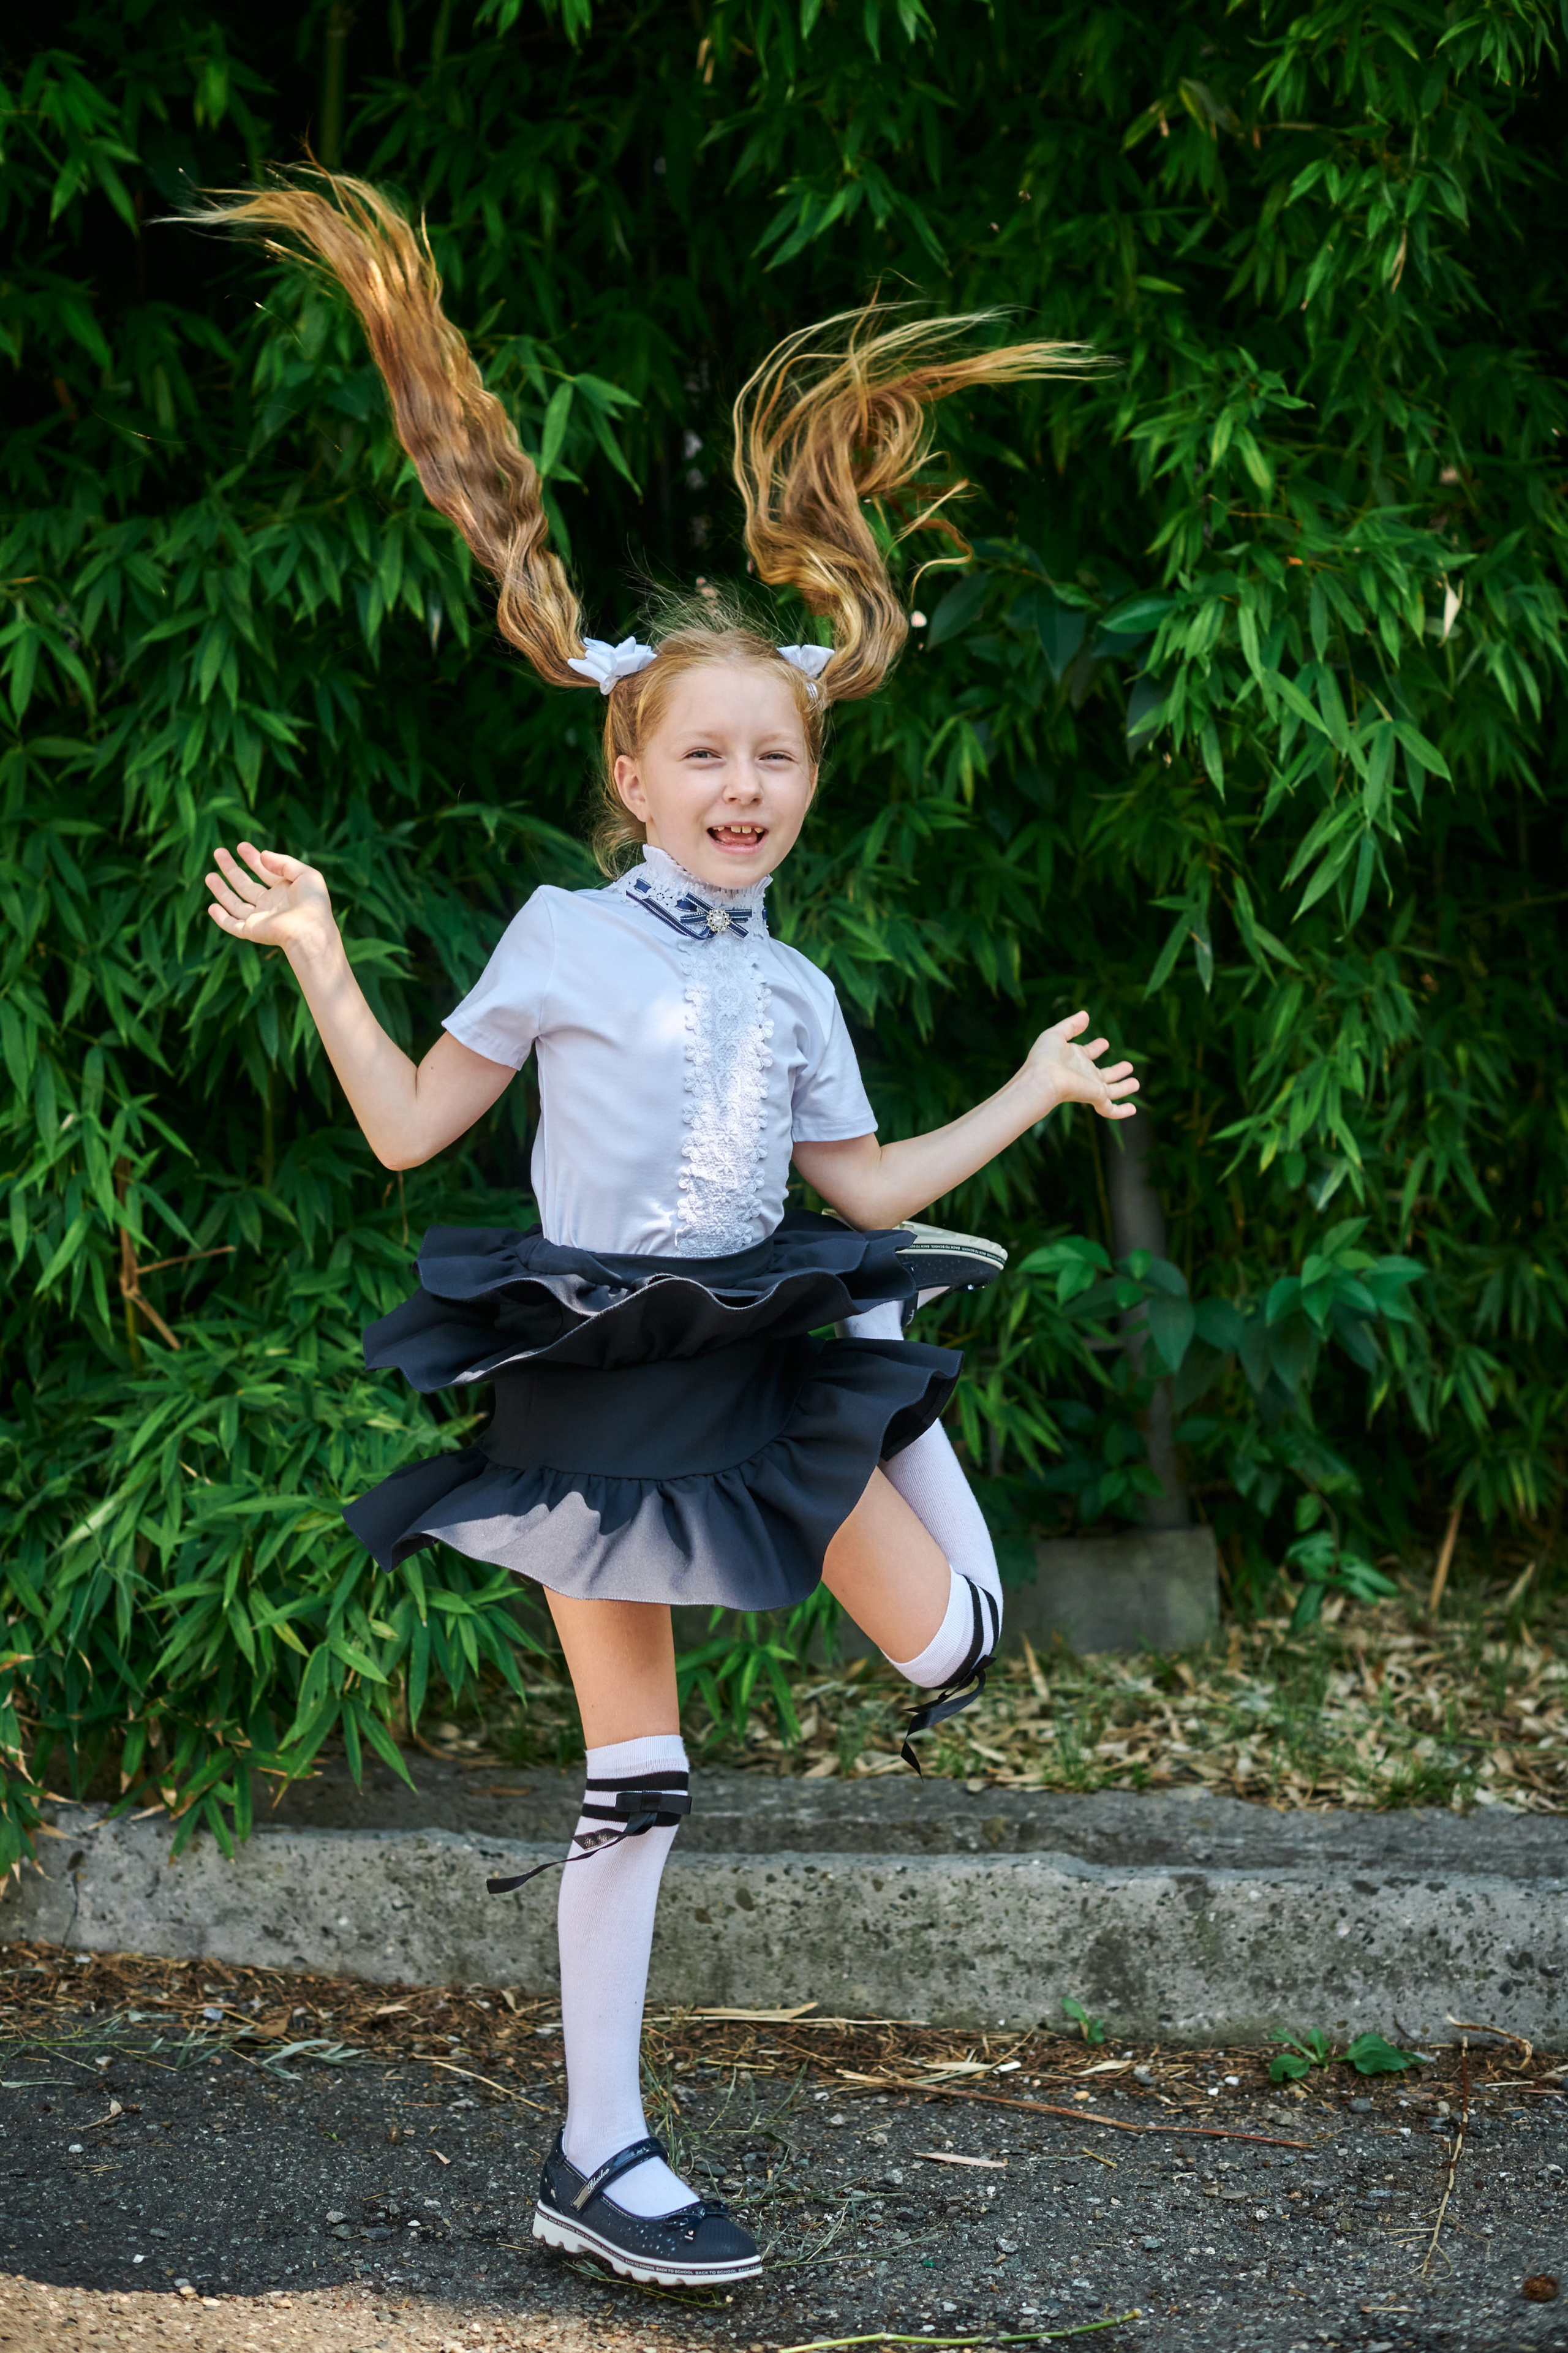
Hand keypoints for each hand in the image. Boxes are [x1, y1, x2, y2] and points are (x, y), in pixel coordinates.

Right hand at [205, 841, 333, 954]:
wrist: (310, 930)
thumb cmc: (313, 903)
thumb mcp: (305, 874)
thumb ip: (283, 862)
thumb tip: (263, 855)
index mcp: (284, 891)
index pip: (264, 872)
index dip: (252, 858)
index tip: (241, 846)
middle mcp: (271, 905)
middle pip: (245, 885)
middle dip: (231, 869)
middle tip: (218, 852)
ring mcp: (260, 918)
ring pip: (235, 904)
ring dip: (222, 890)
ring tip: (209, 875)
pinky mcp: (252, 931)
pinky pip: (232, 925)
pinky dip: (221, 918)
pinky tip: (211, 906)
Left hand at [1026, 1011, 1138, 1119]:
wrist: (1043, 1078)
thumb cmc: (1045, 1057)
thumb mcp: (1056, 1034)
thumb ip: (1071, 1025)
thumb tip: (1085, 1014)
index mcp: (1074, 1059)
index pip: (1088, 1053)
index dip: (1096, 1048)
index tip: (1104, 1043)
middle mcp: (1084, 1074)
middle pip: (1103, 1074)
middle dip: (1116, 1071)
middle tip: (1128, 1065)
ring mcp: (1091, 1087)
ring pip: (1112, 1090)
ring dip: (1124, 1086)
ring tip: (1136, 1083)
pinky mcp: (1096, 1097)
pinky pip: (1111, 1109)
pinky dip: (1122, 1111)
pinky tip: (1133, 1109)